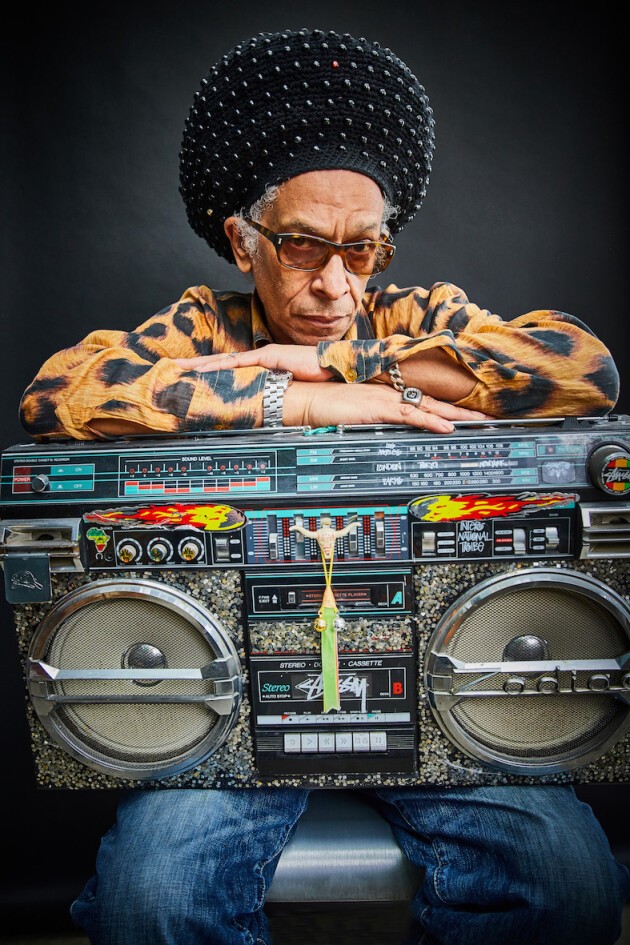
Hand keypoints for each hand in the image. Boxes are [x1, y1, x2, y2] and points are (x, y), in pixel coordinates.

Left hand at [173, 344, 330, 381]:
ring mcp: (262, 356)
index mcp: (262, 364)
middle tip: (174, 367)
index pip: (230, 366)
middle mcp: (259, 357)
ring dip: (201, 365)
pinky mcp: (268, 357)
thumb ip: (274, 391)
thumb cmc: (317, 376)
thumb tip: (264, 404)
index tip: (192, 374)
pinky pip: (237, 363)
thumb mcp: (290, 386)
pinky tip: (203, 370)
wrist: (333, 365)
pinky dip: (219, 366)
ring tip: (180, 368)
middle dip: (196, 365)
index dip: (211, 370)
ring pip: (224, 361)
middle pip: (221, 361)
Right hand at [284, 382, 490, 433]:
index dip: (442, 407)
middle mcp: (388, 393)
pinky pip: (410, 415)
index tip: (462, 414)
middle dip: (460, 410)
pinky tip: (447, 426)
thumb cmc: (321, 407)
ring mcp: (384, 399)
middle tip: (486, 416)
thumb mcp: (351, 416)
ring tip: (478, 421)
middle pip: (431, 401)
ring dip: (454, 415)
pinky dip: (430, 420)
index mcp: (383, 394)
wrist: (303, 399)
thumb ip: (370, 420)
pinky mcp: (377, 407)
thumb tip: (382, 430)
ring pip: (427, 406)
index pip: (419, 401)